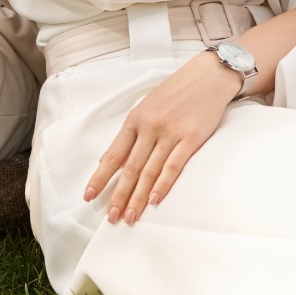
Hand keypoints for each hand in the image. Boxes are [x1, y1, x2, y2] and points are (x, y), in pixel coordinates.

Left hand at [83, 51, 239, 224]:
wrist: (206, 77)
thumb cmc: (174, 93)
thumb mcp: (146, 107)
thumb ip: (130, 133)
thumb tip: (109, 158)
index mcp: (135, 119)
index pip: (114, 154)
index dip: (100, 177)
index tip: (89, 195)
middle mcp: (150, 126)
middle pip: (130, 167)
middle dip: (119, 194)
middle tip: (111, 217)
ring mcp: (170, 133)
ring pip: (149, 170)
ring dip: (138, 197)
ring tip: (129, 216)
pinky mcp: (191, 138)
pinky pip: (174, 165)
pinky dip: (163, 184)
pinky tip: (154, 200)